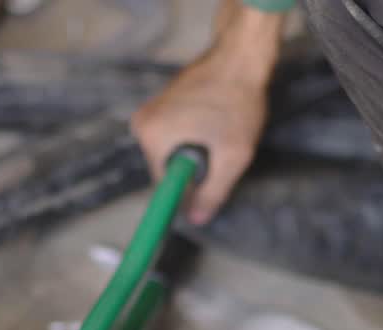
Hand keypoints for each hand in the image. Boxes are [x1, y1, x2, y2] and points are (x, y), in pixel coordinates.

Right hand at [131, 1, 281, 224]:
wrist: (240, 55)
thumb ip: (214, 192)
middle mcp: (141, 124)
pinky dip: (194, 137)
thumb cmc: (237, 101)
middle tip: (222, 151)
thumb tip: (197, 220)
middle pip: (167, 169)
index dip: (186, 194)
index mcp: (152, 137)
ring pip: (173, 153)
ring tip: (219, 132)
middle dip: (195, 168)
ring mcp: (149, 112)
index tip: (207, 195)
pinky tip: (214, 121)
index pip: (162, 186)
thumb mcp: (232, 155)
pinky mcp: (160, 105)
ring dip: (197, 152)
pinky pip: (174, 137)